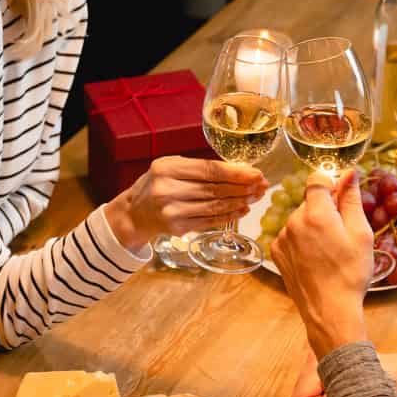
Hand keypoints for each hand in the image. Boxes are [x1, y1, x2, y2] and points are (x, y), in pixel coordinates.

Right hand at [103, 155, 266, 250]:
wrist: (134, 213)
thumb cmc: (157, 185)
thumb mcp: (171, 168)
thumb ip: (199, 168)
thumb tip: (240, 170)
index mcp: (167, 168)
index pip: (209, 170)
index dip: (235, 173)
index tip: (255, 173)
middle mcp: (167, 189)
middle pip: (214, 188)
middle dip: (242, 187)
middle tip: (262, 185)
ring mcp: (172, 211)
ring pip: (214, 206)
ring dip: (240, 202)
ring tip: (256, 197)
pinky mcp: (177, 228)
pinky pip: (209, 221)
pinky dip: (229, 216)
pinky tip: (243, 210)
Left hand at [270, 169, 374, 357]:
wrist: (330, 311)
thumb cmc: (350, 274)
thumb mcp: (361, 234)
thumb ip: (351, 199)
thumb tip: (349, 174)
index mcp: (315, 213)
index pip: (316, 179)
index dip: (331, 184)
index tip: (341, 196)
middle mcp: (293, 221)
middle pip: (309, 201)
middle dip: (326, 209)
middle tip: (343, 233)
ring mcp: (281, 238)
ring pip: (300, 219)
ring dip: (314, 225)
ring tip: (330, 250)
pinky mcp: (277, 253)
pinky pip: (291, 236)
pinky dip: (302, 240)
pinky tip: (316, 258)